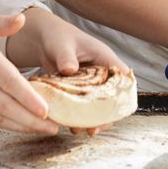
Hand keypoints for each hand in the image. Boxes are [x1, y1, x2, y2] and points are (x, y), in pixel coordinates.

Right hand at [0, 12, 59, 135]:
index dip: (28, 98)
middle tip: (53, 127)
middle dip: (30, 120)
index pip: (8, 81)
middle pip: (4, 105)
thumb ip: (0, 22)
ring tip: (41, 130)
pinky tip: (18, 126)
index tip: (47, 110)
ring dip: (19, 126)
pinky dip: (2, 126)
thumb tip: (22, 20)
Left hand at [7, 9, 129, 135]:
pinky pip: (84, 107)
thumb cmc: (57, 37)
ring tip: (81, 131)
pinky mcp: (80, 92)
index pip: (123, 77)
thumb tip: (69, 69)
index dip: (123, 94)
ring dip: (92, 120)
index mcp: (104, 58)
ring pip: (99, 106)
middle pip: (113, 97)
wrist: (44, 41)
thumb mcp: (61, 45)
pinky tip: (71, 126)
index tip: (114, 111)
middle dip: (106, 115)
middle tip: (93, 128)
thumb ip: (66, 56)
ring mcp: (91, 85)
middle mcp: (101, 73)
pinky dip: (79, 117)